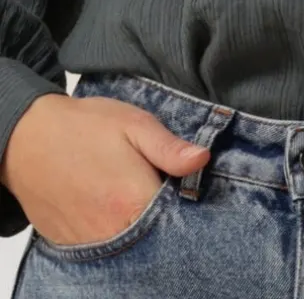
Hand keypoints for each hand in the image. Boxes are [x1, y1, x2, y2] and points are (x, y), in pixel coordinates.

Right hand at [0, 91, 210, 245]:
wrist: (28, 138)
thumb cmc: (85, 127)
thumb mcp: (135, 125)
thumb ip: (170, 148)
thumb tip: (203, 159)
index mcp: (134, 202)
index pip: (179, 219)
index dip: (185, 203)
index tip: (183, 185)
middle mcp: (113, 233)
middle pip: (155, 236)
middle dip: (162, 215)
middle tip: (151, 182)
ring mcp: (89, 245)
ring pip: (130, 246)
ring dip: (137, 225)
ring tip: (127, 191)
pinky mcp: (71, 248)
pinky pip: (104, 249)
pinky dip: (112, 233)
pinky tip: (109, 206)